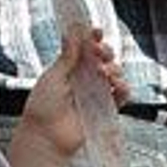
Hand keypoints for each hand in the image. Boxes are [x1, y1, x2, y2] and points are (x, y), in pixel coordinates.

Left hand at [18, 29, 126, 162]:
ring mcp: (96, 93)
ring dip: (114, 69)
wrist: (47, 135)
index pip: (84, 48)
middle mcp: (84, 78)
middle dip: (105, 51)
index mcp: (69, 68)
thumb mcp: (53, 76)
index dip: (91, 38)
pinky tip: (117, 86)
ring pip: (114, 74)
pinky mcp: (106, 108)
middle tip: (100, 52)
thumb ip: (67, 56)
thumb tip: (73, 32)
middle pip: (102, 58)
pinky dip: (123, 88)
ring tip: (105, 73)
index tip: (96, 31)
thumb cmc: (43, 107)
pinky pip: (121, 95)